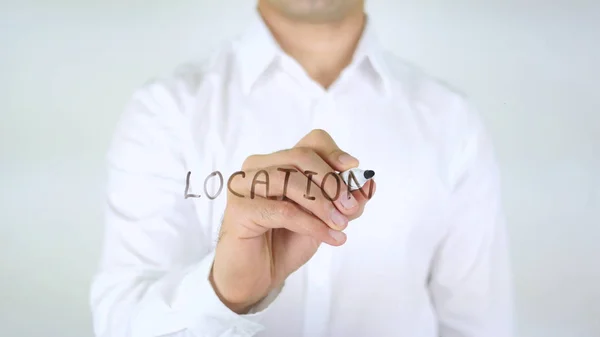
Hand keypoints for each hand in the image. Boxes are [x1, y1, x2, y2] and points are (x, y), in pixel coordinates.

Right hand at [210, 129, 375, 313]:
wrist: (258, 276)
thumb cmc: (286, 242)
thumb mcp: (324, 218)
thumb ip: (345, 201)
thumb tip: (368, 183)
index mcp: (279, 162)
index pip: (311, 142)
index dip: (334, 153)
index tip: (353, 170)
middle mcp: (258, 167)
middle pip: (301, 156)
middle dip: (332, 182)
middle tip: (349, 208)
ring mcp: (244, 185)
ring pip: (291, 180)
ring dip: (323, 204)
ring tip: (340, 225)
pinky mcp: (239, 209)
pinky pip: (283, 211)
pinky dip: (312, 224)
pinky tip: (329, 237)